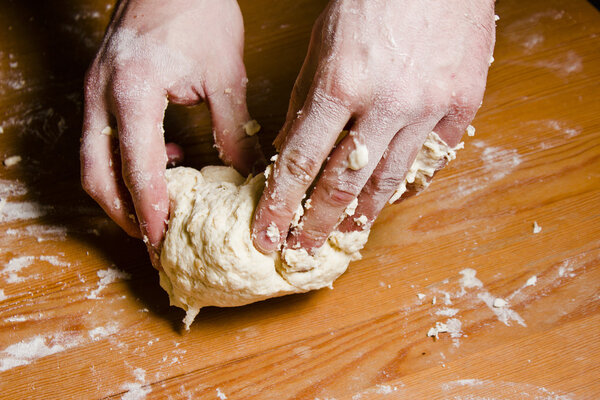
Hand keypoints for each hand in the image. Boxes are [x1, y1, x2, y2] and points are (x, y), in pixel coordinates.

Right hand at [80, 0, 262, 263]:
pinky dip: (124, 163)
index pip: (138, 168)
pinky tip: (165, 158)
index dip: (151, 211)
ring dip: (120, 192)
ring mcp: (94, 91)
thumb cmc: (198, 11)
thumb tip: (247, 174)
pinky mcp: (99, 88)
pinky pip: (100, 140)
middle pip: (97, 175)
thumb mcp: (225, 75)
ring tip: (159, 207)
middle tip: (153, 238)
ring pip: (92, 161)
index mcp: (134, 91)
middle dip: (123, 213)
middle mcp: (102, 96)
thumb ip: (233, 130)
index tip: (162, 243)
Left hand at [252, 0, 495, 253]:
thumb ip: (306, 103)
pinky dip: (408, 183)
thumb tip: (289, 151)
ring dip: (363, 214)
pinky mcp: (464, 103)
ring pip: (391, 181)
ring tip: (344, 235)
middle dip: (317, 224)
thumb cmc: (370, 0)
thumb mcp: (322, 46)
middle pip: (343, 184)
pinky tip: (390, 197)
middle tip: (302, 250)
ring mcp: (430, 107)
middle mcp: (386, 103)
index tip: (268, 234)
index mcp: (341, 84)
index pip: (300, 162)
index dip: (280, 204)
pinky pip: (433, 160)